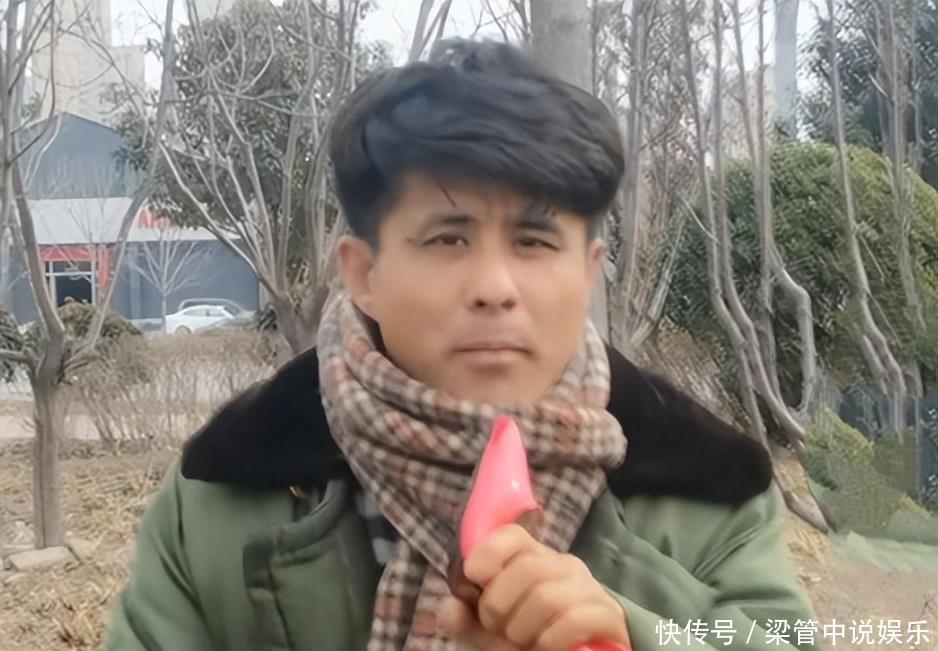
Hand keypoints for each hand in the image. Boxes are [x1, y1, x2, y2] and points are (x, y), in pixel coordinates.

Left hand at [438, 524, 631, 650]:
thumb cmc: (532, 634)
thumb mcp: (493, 630)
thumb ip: (467, 619)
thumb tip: (447, 609)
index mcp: (532, 557)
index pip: (511, 535)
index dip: (488, 552)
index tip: (475, 577)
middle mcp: (562, 564)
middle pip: (525, 568)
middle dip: (500, 605)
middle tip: (498, 627)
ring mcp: (587, 587)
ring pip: (546, 596)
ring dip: (523, 628)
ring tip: (523, 640)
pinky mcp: (608, 614)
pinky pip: (573, 619)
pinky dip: (550, 639)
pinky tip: (545, 646)